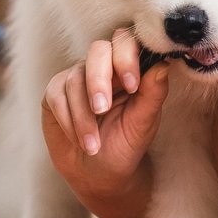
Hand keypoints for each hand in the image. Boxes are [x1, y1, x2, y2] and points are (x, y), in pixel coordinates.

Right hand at [41, 28, 169, 200]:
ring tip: (93, 145)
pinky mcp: (55, 93)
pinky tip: (80, 141)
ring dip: (84, 116)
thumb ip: (153, 94)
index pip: (127, 43)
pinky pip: (58, 97)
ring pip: (75, 80)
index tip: (132, 86)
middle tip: (102, 109)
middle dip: (99, 80)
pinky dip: (69, 122)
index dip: (127, 57)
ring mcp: (77, 77)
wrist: (98, 173)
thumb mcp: (144, 123)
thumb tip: (162, 64)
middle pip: (98, 51)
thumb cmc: (125, 145)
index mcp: (129, 69)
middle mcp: (103, 67)